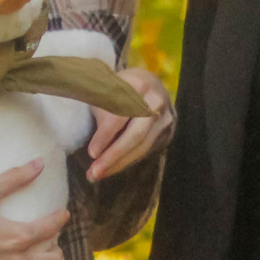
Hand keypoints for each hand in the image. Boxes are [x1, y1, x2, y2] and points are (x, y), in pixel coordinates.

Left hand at [85, 67, 173, 181]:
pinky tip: (111, 168)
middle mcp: (156, 102)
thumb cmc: (118, 90)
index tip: (91, 153)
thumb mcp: (106, 92)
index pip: (121, 115)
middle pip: (135, 135)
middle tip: (94, 173)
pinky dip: (126, 161)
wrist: (148, 85)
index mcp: (139, 85)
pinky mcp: (167, 133)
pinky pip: (145, 152)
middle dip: (113, 157)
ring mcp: (166, 118)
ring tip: (97, 174)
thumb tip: (93, 149)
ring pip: (142, 147)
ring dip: (118, 164)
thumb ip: (102, 112)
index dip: (106, 135)